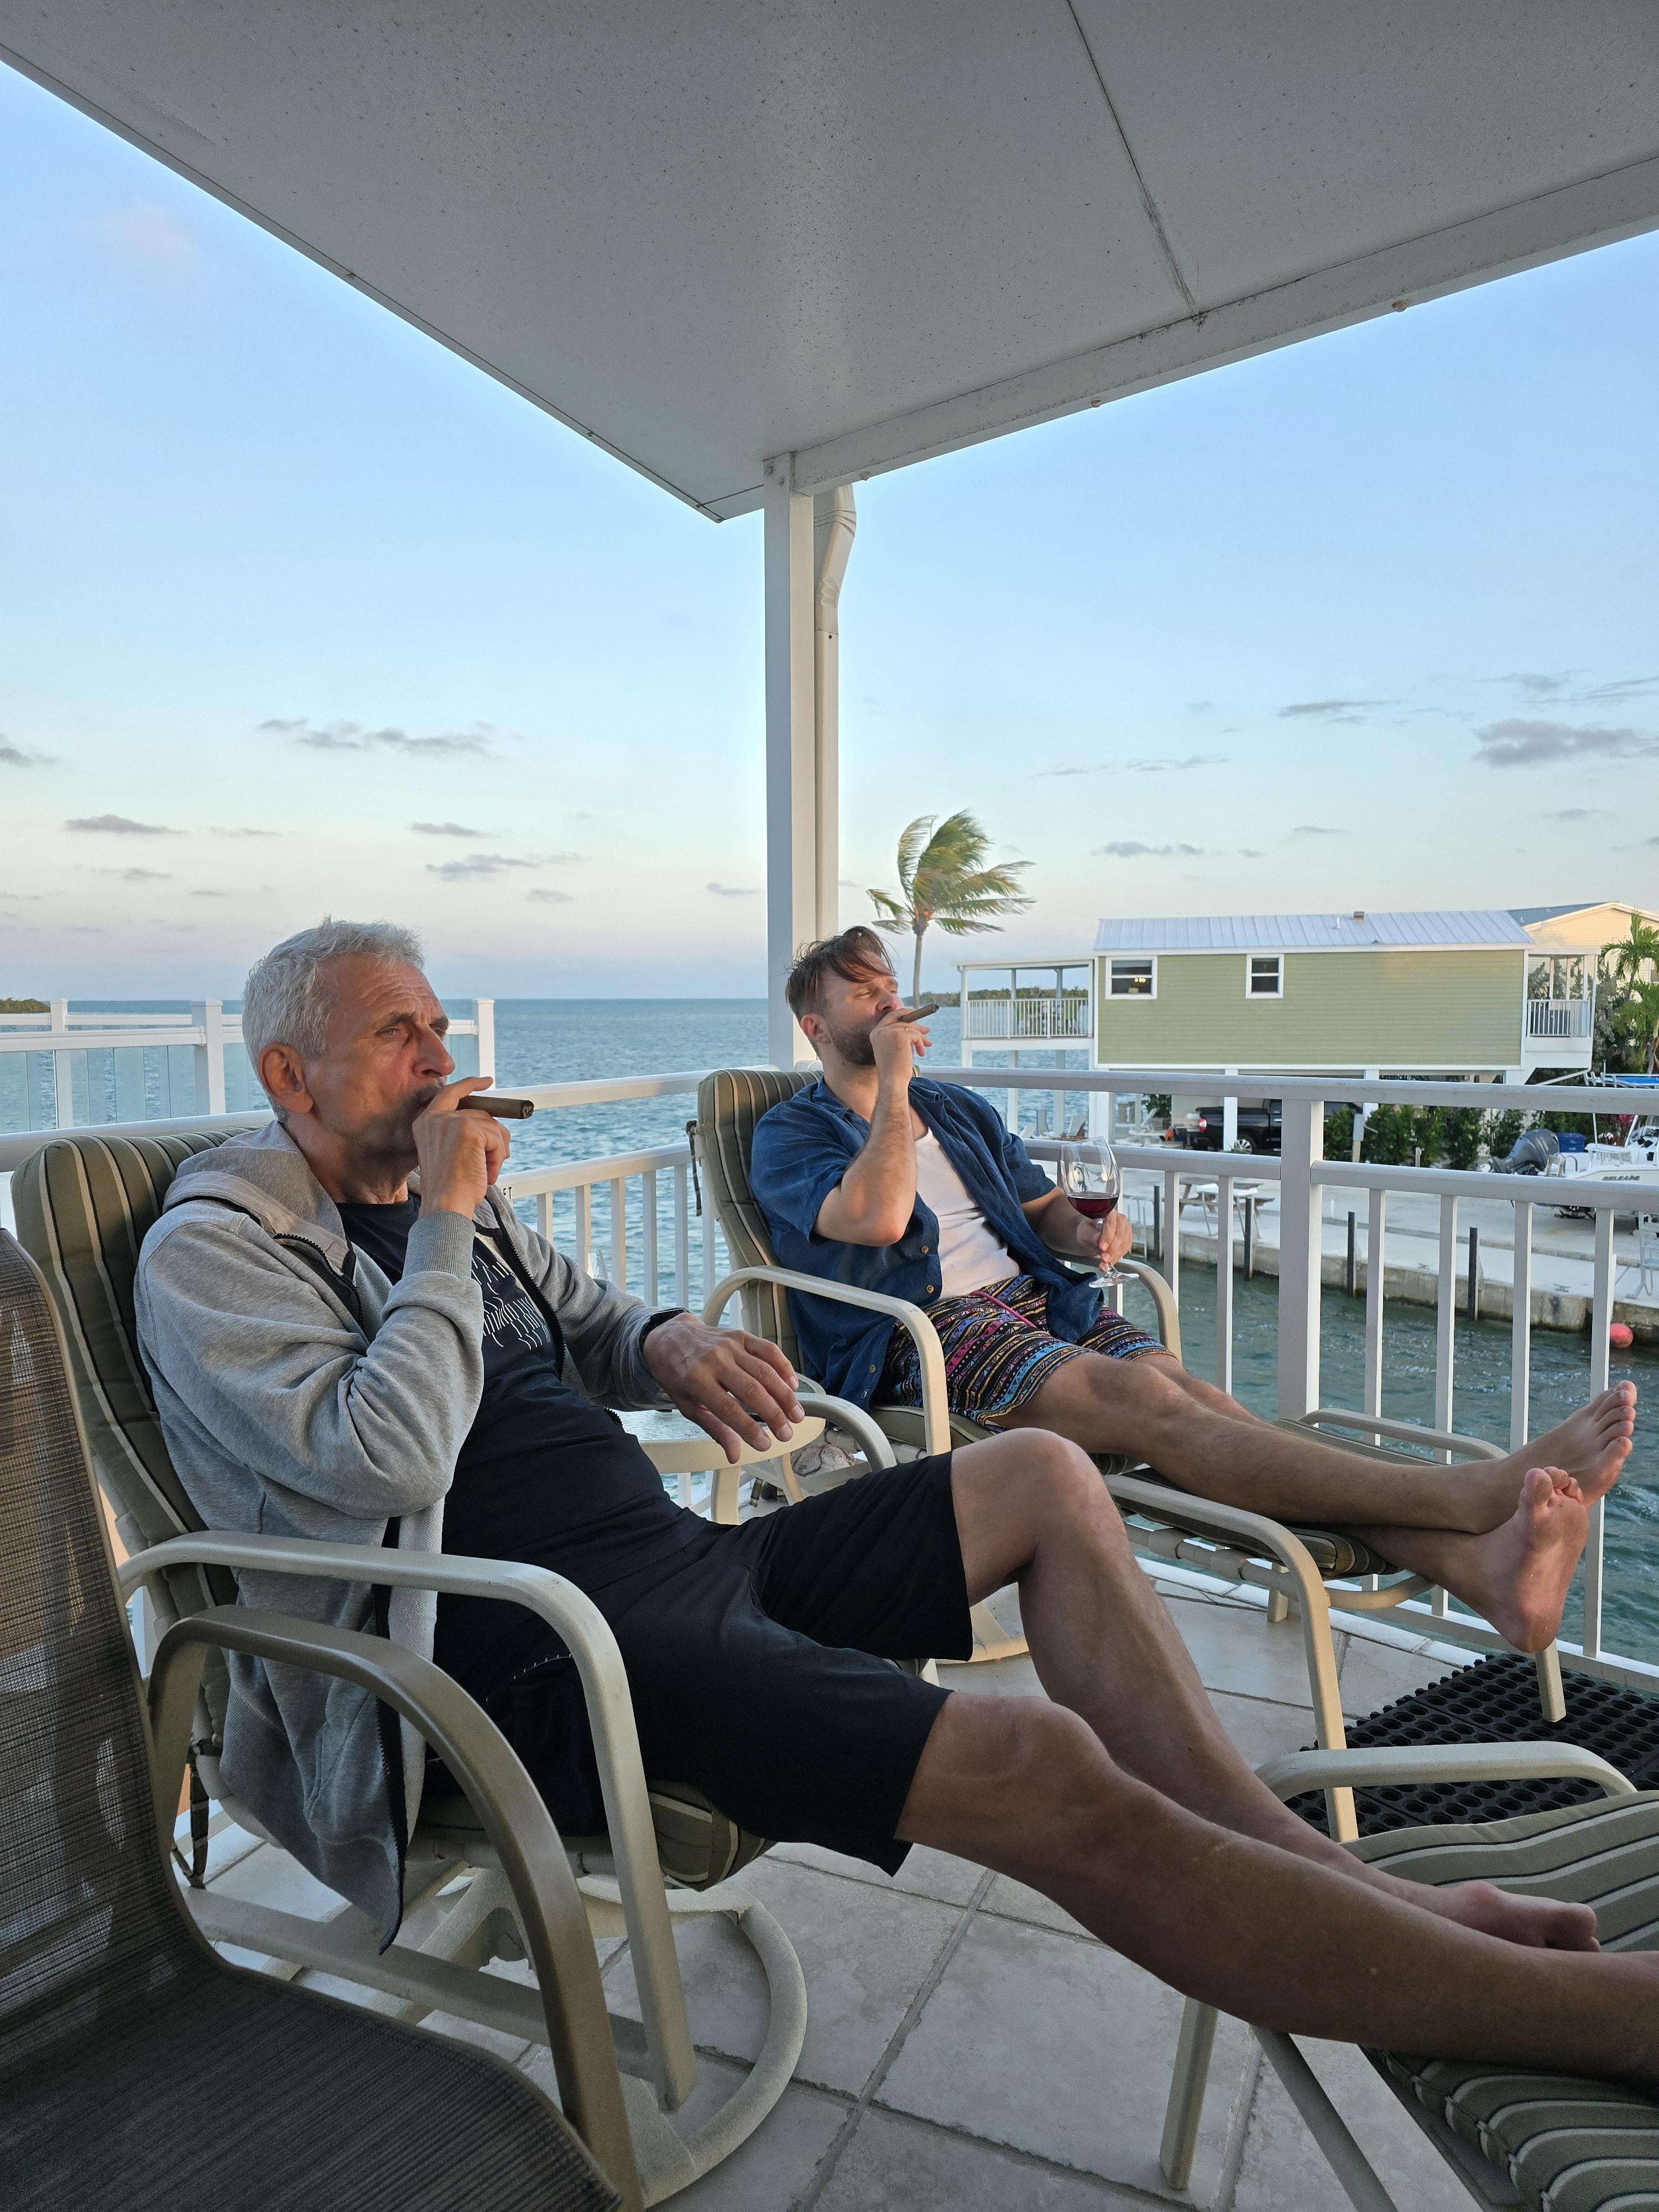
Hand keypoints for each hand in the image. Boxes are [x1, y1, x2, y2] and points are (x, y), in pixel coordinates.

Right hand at [414, 1076, 509, 1217]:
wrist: (445, 1205)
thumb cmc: (449, 1188)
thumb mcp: (450, 1153)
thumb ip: (461, 1134)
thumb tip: (492, 1125)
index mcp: (425, 1122)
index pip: (449, 1093)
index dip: (469, 1085)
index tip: (486, 1081)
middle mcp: (435, 1117)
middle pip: (480, 1114)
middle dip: (494, 1138)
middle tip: (492, 1162)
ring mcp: (451, 1120)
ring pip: (492, 1127)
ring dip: (496, 1152)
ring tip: (485, 1172)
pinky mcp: (469, 1129)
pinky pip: (497, 1137)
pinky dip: (498, 1157)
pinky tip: (487, 1173)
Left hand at [642, 1317, 803, 1464]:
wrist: (670, 1337)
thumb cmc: (677, 1373)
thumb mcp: (686, 1405)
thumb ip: (713, 1428)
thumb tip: (734, 1453)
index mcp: (696, 1381)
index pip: (729, 1409)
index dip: (749, 1429)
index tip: (765, 1444)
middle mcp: (715, 1361)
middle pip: (752, 1390)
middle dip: (773, 1415)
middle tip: (785, 1433)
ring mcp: (730, 1346)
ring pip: (764, 1371)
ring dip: (784, 1395)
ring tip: (795, 1415)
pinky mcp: (740, 1336)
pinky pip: (767, 1349)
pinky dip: (783, 1367)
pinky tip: (792, 1384)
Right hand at [870, 1007, 928, 1090]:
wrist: (892, 1081)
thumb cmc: (894, 1069)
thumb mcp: (895, 1049)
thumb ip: (901, 1036)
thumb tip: (920, 1028)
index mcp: (876, 1033)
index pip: (890, 1016)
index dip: (903, 1014)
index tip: (913, 1014)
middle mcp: (880, 1031)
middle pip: (901, 1018)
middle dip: (915, 1022)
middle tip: (926, 1030)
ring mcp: (889, 1032)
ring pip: (911, 1027)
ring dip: (921, 1037)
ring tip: (926, 1046)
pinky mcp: (899, 1035)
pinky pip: (916, 1035)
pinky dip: (921, 1043)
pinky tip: (921, 1053)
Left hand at [1074, 1203, 1133, 1272]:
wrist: (1091, 1234)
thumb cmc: (1088, 1229)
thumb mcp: (1084, 1230)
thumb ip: (1091, 1234)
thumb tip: (1098, 1238)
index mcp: (1108, 1212)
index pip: (1111, 1222)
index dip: (1107, 1236)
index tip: (1102, 1247)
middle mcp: (1120, 1219)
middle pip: (1119, 1234)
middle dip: (1111, 1249)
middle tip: (1104, 1259)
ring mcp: (1126, 1229)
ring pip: (1124, 1243)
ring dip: (1115, 1255)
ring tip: (1105, 1263)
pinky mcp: (1127, 1239)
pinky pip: (1125, 1249)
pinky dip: (1117, 1257)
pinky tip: (1110, 1262)